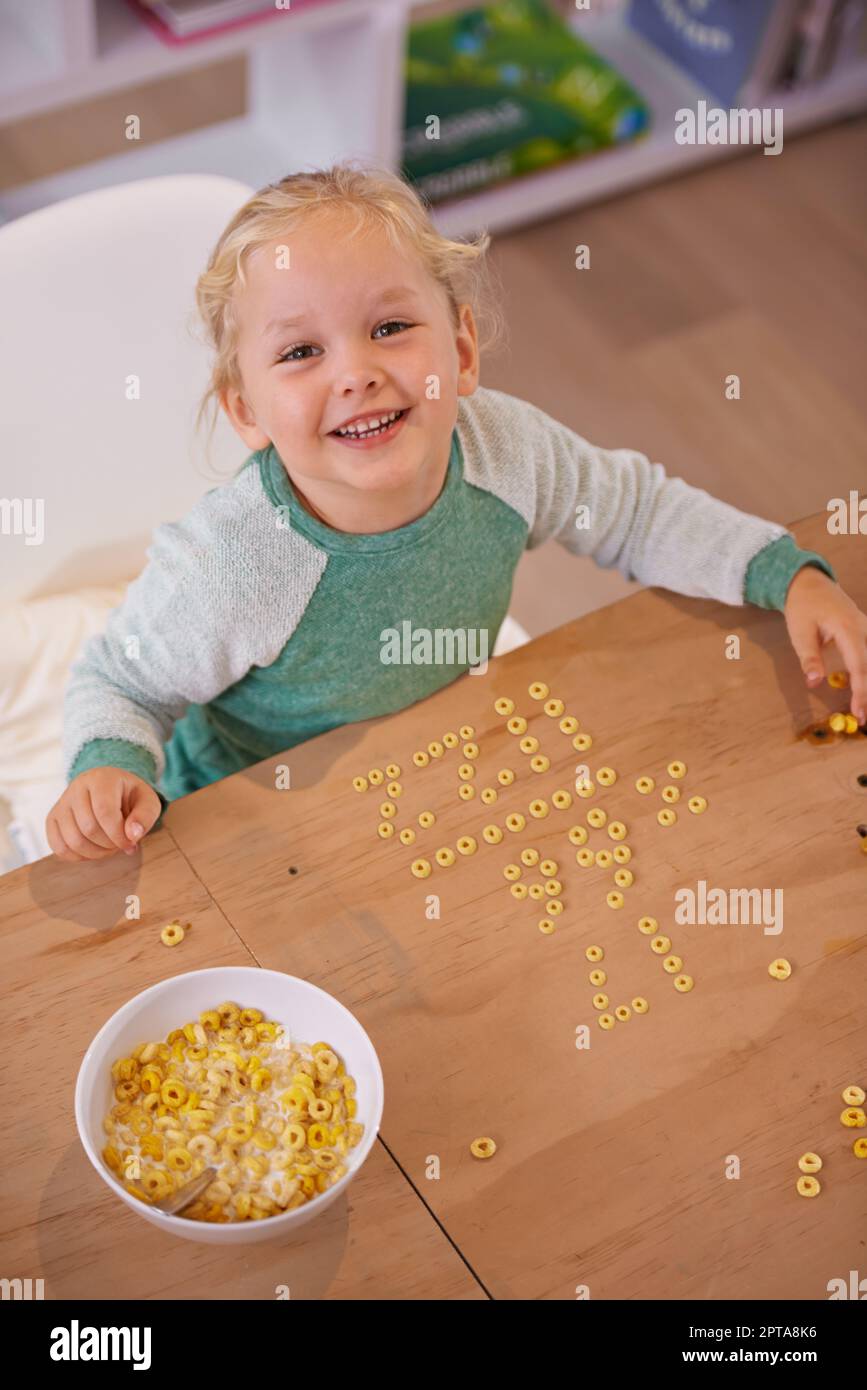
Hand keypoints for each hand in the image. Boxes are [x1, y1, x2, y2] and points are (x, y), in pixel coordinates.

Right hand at [46, 768, 161, 862]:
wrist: (110, 789)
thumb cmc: (130, 797)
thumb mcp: (147, 801)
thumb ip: (145, 817)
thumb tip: (132, 836)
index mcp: (101, 778)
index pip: (104, 812)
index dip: (118, 834)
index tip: (130, 843)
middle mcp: (76, 787)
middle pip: (88, 828)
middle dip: (109, 845)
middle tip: (120, 844)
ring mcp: (61, 803)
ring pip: (73, 841)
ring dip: (95, 853)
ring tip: (109, 847)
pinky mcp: (52, 818)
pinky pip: (59, 847)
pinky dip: (78, 857)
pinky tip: (93, 850)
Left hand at [784, 567, 866, 722]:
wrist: (809, 583)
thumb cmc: (802, 607)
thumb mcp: (800, 632)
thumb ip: (809, 658)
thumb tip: (815, 683)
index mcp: (848, 629)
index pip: (859, 666)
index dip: (861, 692)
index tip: (858, 714)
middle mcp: (864, 628)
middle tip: (862, 718)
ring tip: (864, 707)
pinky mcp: (865, 631)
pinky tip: (864, 689)